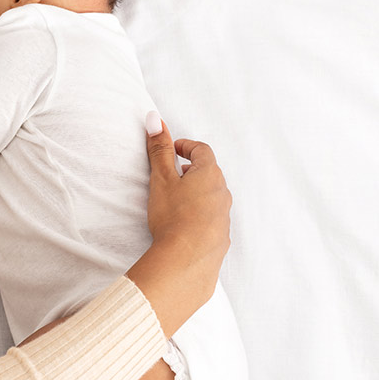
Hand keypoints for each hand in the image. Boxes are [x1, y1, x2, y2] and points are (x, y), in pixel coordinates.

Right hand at [125, 111, 231, 334]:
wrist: (186, 260)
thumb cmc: (173, 216)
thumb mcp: (161, 178)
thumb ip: (159, 148)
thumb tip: (154, 119)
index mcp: (210, 174)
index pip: (201, 150)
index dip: (186, 147)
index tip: (172, 150)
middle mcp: (222, 193)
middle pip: (210, 173)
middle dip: (192, 170)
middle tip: (174, 173)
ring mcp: (224, 216)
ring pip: (213, 196)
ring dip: (198, 193)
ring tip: (178, 200)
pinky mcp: (221, 237)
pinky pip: (212, 218)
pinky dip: (200, 215)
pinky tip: (185, 224)